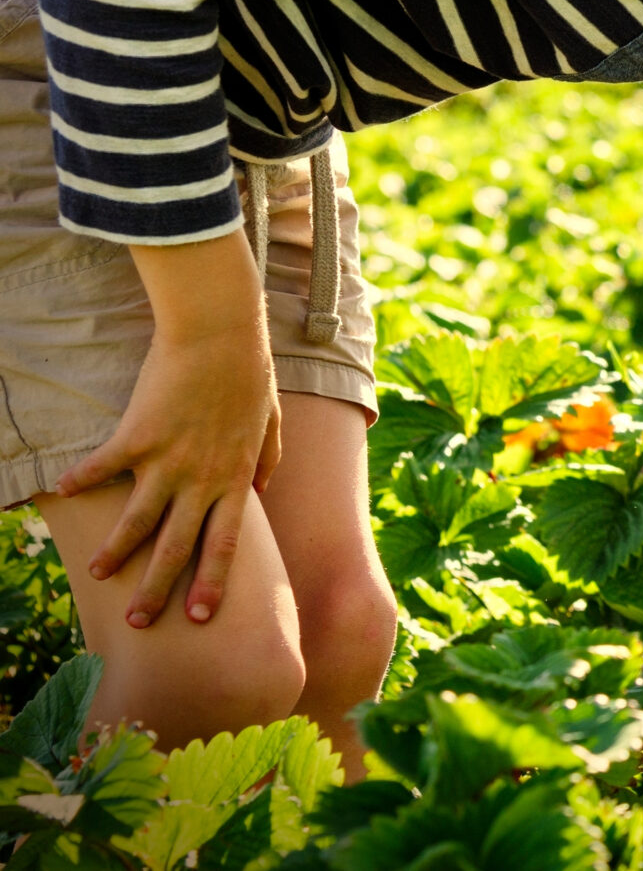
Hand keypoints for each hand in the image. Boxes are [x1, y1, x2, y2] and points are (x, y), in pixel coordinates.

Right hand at [56, 234, 279, 627]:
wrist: (221, 334)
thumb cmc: (248, 374)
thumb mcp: (269, 421)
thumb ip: (268, 460)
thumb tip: (263, 489)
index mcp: (235, 478)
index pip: (225, 543)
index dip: (213, 582)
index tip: (203, 617)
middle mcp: (202, 478)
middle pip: (178, 546)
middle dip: (158, 588)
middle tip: (140, 620)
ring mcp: (169, 460)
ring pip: (138, 520)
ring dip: (116, 551)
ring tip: (96, 574)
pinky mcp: (137, 437)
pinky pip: (103, 467)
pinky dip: (80, 480)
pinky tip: (60, 491)